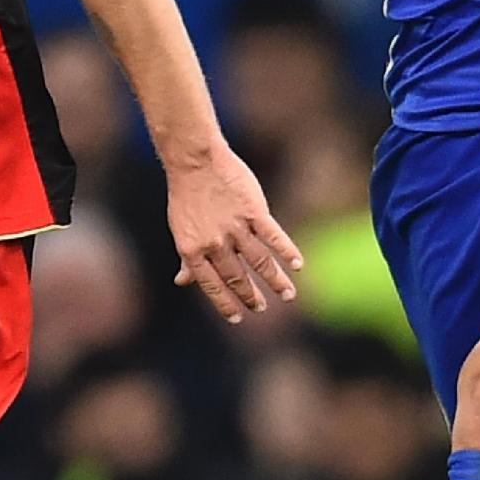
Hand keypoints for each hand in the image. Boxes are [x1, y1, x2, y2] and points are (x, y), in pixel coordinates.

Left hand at [166, 144, 303, 323]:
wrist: (195, 161)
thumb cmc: (187, 196)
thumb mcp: (181, 230)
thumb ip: (187, 258)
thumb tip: (182, 281)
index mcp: (193, 251)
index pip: (212, 286)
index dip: (225, 304)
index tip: (237, 318)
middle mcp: (214, 244)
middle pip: (238, 277)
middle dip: (251, 296)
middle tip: (262, 308)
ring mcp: (235, 228)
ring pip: (260, 262)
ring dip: (276, 282)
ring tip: (288, 295)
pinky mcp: (253, 211)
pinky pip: (273, 236)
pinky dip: (287, 251)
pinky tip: (298, 264)